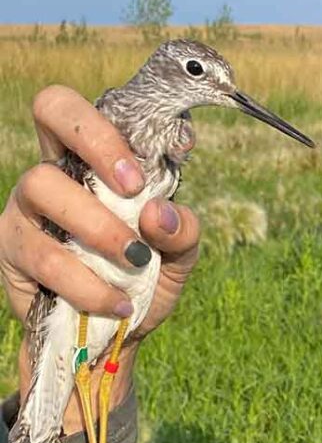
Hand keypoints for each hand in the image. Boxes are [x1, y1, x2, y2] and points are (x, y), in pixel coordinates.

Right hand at [0, 86, 200, 434]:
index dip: (105, 125)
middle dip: (97, 143)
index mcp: (95, 161)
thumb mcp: (179, 255)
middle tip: (132, 191)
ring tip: (135, 264)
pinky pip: (43, 255)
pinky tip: (118, 301)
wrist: (115, 335)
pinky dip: (88, 282)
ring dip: (99, 227)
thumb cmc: (145, 278)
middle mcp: (56, 170)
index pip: (81, 108)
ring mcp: (27, 207)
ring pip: (43, 186)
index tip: (140, 175)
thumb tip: (159, 213)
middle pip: (51, 110)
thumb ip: (183, 231)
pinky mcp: (12, 250)